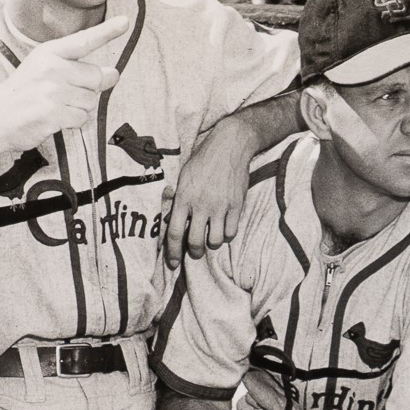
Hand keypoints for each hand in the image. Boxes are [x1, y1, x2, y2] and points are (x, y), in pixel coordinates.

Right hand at [0, 13, 129, 152]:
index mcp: (48, 53)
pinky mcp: (53, 114)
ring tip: (56, 107)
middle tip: (68, 94)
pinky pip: (82, 118)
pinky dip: (73, 122)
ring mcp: (52, 91)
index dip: (107, 32)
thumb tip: (112, 74)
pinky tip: (55, 119)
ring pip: (91, 100)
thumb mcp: (42, 70)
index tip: (125, 22)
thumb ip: (76, 70)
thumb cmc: (22, 94)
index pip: (83, 40)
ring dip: (79, 107)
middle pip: (96, 77)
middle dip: (89, 89)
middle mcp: (51, 68)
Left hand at [162, 122, 251, 268]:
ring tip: (211, 236)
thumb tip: (171, 222)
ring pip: (215, 241)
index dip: (172, 253)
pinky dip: (227, 234)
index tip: (173, 264)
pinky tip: (224, 227)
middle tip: (194, 252)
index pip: (174, 233)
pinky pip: (232, 232)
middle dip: (193, 253)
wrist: (229, 144)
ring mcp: (221, 206)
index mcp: (184, 197)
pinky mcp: (237, 205)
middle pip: (195, 242)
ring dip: (212, 243)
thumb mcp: (183, 177)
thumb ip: (178, 199)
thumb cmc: (203, 160)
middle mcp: (201, 204)